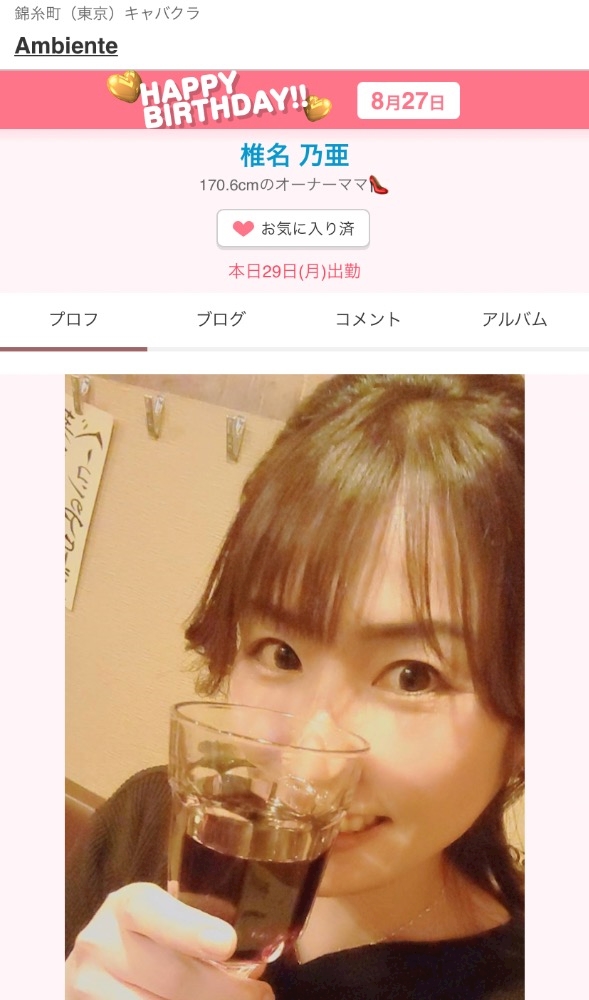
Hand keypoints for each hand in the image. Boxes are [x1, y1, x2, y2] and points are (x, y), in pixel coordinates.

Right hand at [65, 882, 273, 999]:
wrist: (94, 961)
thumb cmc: (144, 934)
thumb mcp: (161, 916)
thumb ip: (196, 924)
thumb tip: (258, 959)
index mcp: (128, 905)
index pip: (155, 914)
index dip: (191, 930)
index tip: (227, 944)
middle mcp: (101, 942)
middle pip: (172, 978)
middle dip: (224, 992)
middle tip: (260, 995)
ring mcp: (88, 984)